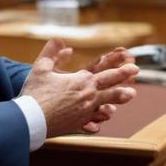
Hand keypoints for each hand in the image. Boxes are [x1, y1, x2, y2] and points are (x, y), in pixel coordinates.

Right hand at [20, 40, 138, 136]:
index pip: (106, 74)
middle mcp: (88, 97)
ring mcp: (85, 112)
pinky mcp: (78, 125)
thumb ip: (52, 52)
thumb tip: (60, 40)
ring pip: (106, 104)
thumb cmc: (34, 93)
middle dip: (124, 80)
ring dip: (118, 99)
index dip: (121, 69)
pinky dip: (99, 119)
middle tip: (136, 73)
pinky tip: (103, 119)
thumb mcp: (41, 68)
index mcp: (81, 81)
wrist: (29, 120)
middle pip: (111, 88)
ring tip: (130, 95)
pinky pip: (93, 121)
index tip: (133, 66)